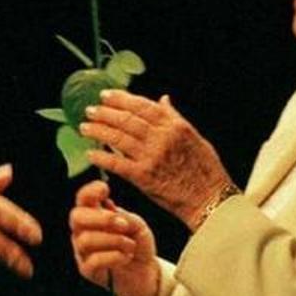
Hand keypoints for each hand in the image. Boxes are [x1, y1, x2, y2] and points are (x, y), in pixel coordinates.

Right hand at [69, 180, 159, 295]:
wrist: (146, 274)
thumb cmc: (138, 245)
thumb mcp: (137, 225)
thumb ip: (124, 216)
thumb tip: (108, 207)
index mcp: (94, 215)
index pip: (82, 199)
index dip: (89, 191)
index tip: (105, 189)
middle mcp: (83, 231)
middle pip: (76, 217)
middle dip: (100, 218)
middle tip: (123, 225)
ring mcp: (83, 251)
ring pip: (86, 240)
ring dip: (113, 240)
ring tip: (130, 245)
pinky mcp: (87, 270)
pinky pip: (93, 260)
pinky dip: (114, 257)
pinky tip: (125, 257)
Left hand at [80, 90, 233, 229]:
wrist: (209, 199)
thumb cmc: (205, 169)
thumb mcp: (194, 136)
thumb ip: (175, 117)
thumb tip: (162, 99)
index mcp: (174, 126)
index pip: (142, 105)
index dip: (121, 99)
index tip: (106, 96)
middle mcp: (162, 138)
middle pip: (126, 119)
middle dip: (104, 113)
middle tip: (90, 110)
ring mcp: (151, 157)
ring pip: (118, 138)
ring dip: (98, 131)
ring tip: (85, 128)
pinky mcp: (144, 177)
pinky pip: (116, 164)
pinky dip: (101, 157)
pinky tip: (90, 153)